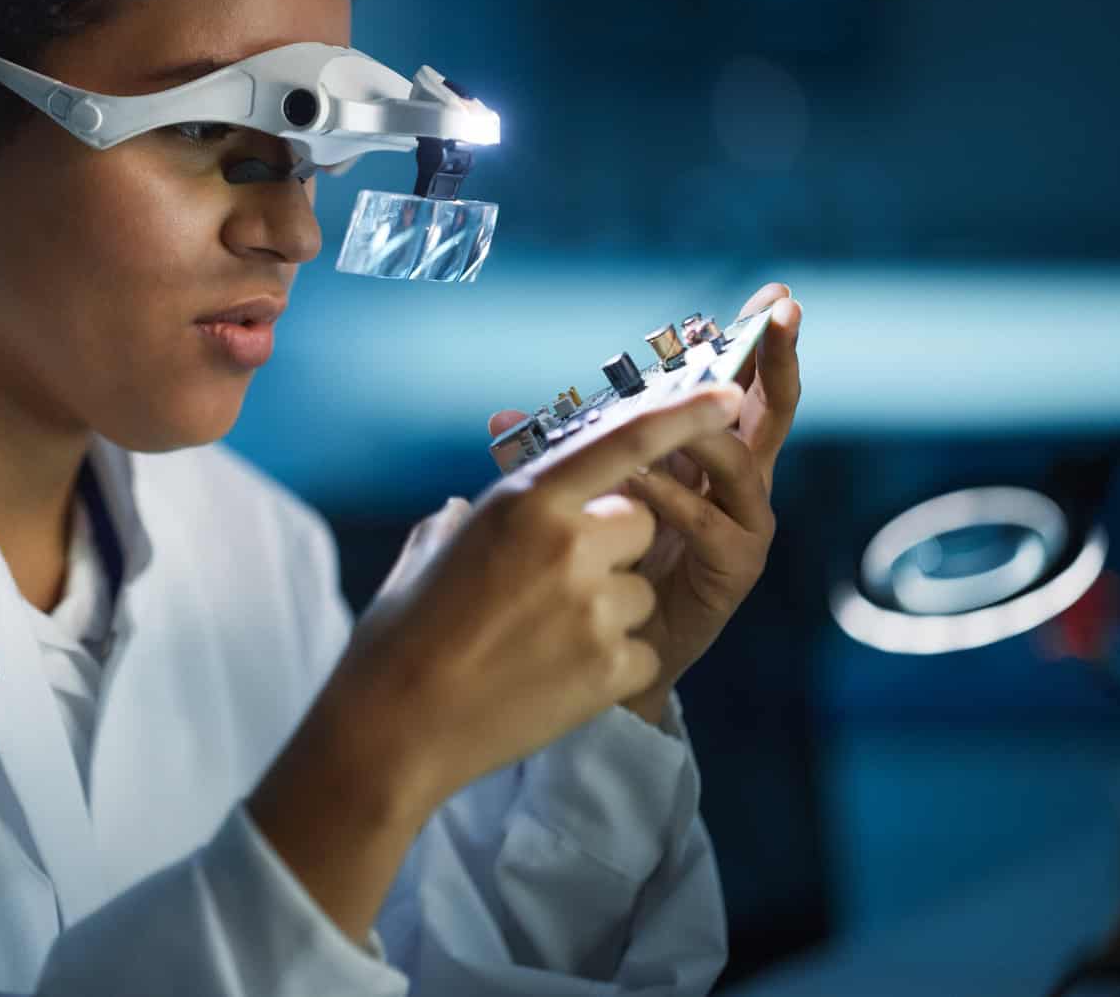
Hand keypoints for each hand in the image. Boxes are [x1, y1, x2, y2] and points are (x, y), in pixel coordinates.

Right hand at [336, 384, 744, 811]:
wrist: (396, 724)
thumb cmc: (404, 631)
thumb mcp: (436, 545)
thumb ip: (477, 513)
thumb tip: (475, 509)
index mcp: (525, 502)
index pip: (623, 442)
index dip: (682, 414)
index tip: (723, 396)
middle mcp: (570, 545)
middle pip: (638, 522)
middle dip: (611, 546)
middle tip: (551, 585)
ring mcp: (596, 608)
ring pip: (640, 591)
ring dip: (607, 611)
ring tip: (540, 641)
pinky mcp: (612, 668)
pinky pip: (640, 650)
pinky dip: (608, 664)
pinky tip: (554, 678)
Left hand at [488, 283, 802, 723]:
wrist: (596, 649)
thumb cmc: (588, 564)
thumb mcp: (571, 495)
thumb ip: (546, 458)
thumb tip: (494, 419)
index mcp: (703, 455)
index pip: (733, 387)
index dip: (754, 342)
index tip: (775, 295)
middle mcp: (734, 483)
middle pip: (769, 410)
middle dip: (777, 360)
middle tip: (785, 318)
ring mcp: (742, 523)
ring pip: (736, 460)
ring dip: (698, 431)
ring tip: (660, 411)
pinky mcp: (733, 567)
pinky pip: (708, 521)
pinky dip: (672, 497)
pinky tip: (639, 485)